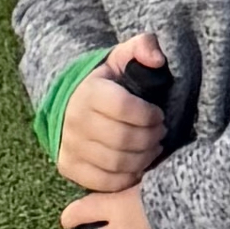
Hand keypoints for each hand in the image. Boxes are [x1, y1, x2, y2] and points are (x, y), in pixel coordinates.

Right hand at [57, 35, 169, 193]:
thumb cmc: (110, 80)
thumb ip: (144, 47)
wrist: (74, 101)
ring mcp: (69, 145)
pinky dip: (127, 177)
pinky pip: (104, 181)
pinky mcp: (69, 167)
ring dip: (143, 158)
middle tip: (160, 134)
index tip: (159, 115)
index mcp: (89, 91)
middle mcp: (74, 119)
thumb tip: (158, 60)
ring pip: (116, 162)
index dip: (149, 114)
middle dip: (151, 138)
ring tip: (153, 148)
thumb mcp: (124, 56)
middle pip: (123, 139)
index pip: (125, 107)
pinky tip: (138, 165)